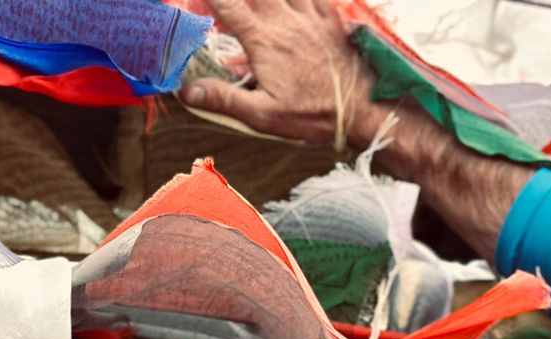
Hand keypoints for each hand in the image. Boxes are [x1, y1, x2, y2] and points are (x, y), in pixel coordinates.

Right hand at [179, 0, 378, 150]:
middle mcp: (284, 20)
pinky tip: (293, 1)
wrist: (363, 108)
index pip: (227, 5)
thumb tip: (187, 92)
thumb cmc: (315, 114)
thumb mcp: (265, 115)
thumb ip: (225, 100)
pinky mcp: (330, 18)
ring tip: (261, 1)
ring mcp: (309, 16)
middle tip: (235, 3)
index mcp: (263, 40)